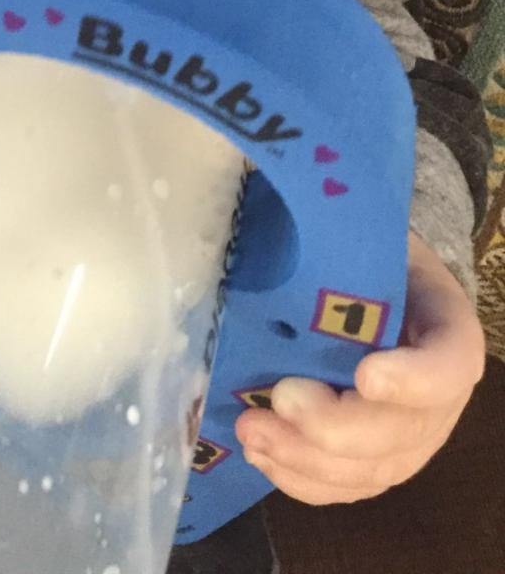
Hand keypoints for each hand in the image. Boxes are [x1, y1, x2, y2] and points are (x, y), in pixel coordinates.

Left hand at [234, 231, 484, 504]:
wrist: (369, 284)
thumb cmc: (361, 254)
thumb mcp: (363, 233)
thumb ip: (340, 237)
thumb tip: (286, 215)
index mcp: (448, 329)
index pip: (450, 363)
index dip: (415, 380)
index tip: (365, 374)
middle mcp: (440, 395)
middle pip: (403, 432)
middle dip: (336, 427)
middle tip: (280, 398)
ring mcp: (411, 436)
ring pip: (371, 470)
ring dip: (307, 459)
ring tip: (252, 431)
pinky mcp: (377, 461)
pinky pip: (346, 486)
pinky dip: (302, 479)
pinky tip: (262, 456)